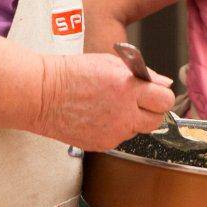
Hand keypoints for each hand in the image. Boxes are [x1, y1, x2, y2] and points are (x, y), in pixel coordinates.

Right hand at [32, 53, 174, 151]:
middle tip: (138, 101)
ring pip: (137, 130)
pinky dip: (115, 128)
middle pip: (157, 120)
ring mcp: (113, 132)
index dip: (161, 95)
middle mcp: (123, 114)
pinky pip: (119, 137)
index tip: (155, 93)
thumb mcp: (110, 62)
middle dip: (151, 110)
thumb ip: (141, 74)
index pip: (165, 100)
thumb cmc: (71, 74)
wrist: (42, 95)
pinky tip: (99, 116)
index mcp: (127, 88)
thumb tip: (162, 83)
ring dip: (132, 120)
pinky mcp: (102, 144)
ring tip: (110, 106)